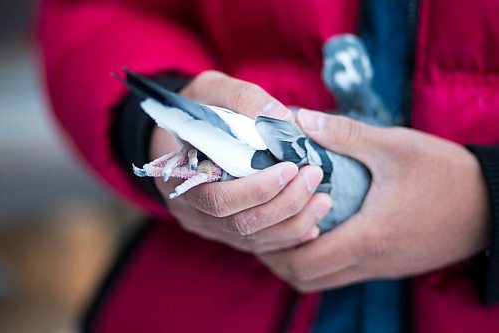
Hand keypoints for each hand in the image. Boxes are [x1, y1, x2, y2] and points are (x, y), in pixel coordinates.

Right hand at [150, 71, 331, 252]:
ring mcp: (210, 225)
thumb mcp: (210, 90)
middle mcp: (194, 210)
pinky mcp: (226, 232)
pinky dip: (289, 235)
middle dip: (285, 203)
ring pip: (254, 239)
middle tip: (314, 175)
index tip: (291, 167)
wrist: (179, 133)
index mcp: (182, 177)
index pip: (219, 199)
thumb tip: (282, 117)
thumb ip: (242, 97)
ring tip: (324, 199)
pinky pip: (259, 245)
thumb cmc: (195, 109)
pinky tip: (314, 222)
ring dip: (294, 222)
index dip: (258, 189)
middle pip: (241, 224)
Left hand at [258, 109, 490, 291]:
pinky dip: (320, 259)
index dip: (275, 241)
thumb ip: (344, 134)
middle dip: (277, 256)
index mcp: (368, 237)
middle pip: (305, 278)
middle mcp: (370, 261)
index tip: (262, 214)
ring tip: (283, 227)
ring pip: (322, 279)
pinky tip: (316, 231)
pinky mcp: (388, 265)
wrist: (492, 203)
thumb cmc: (443, 173)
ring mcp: (380, 268)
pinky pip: (341, 273)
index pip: (303, 260)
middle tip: (264, 222)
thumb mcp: (394, 146)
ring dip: (296, 260)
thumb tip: (301, 120)